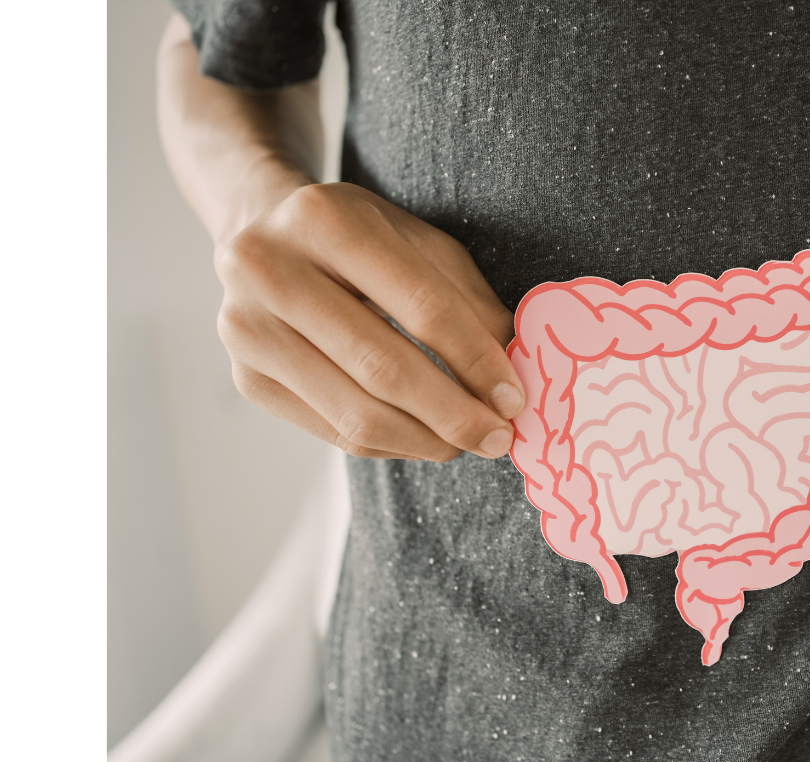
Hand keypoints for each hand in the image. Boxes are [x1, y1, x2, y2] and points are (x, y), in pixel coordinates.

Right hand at [215, 182, 524, 461]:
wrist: (262, 235)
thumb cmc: (356, 238)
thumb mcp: (420, 244)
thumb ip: (469, 303)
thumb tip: (514, 372)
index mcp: (324, 219)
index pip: (421, 305)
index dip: (475, 358)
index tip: (515, 398)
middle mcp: (269, 271)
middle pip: (383, 367)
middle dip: (454, 413)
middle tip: (500, 438)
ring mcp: (248, 330)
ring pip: (356, 412)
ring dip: (426, 440)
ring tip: (468, 443)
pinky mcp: (247, 379)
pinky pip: (335, 432)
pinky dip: (391, 445)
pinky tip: (424, 440)